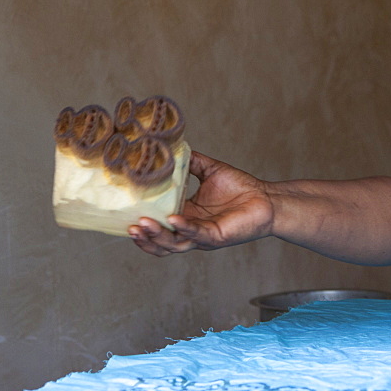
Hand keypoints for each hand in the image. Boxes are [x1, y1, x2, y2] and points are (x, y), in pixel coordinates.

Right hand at [129, 151, 274, 256]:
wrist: (266, 198)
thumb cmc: (241, 188)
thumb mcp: (210, 171)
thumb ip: (191, 162)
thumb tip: (173, 147)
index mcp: (186, 216)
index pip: (158, 226)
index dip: (141, 225)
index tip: (124, 216)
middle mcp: (191, 230)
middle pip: (161, 241)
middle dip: (144, 237)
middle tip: (130, 227)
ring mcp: (202, 236)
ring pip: (174, 244)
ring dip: (157, 237)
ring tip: (142, 225)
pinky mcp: (216, 237)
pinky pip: (196, 234)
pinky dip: (183, 227)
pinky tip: (174, 219)